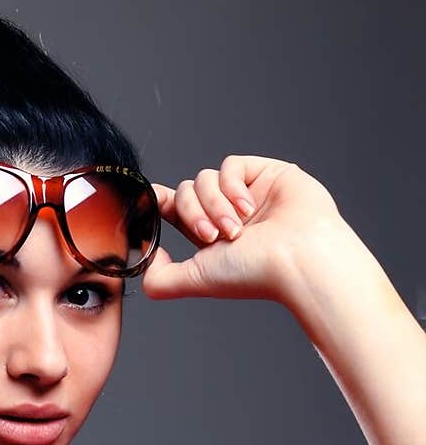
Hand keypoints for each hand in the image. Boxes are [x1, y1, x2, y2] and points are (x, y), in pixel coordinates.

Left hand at [140, 155, 342, 302]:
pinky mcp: (265, 172)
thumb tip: (146, 258)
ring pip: (203, 179)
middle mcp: (227, 212)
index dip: (157, 202)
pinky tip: (248, 206)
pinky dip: (231, 185)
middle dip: (193, 213)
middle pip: (184, 192)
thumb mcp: (197, 279)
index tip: (149, 204)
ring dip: (214, 204)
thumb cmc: (254, 273)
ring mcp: (246, 192)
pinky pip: (230, 165)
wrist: (298, 259)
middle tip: (213, 236)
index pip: (174, 208)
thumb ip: (162, 279)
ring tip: (236, 228)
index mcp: (210, 234)